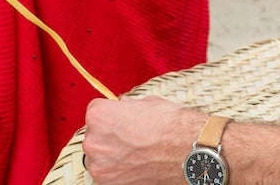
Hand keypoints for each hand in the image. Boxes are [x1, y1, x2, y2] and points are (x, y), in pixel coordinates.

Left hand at [81, 96, 204, 183]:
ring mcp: (99, 164)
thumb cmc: (168, 124)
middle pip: (94, 134)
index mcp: (98, 115)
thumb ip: (126, 106)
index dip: (112, 114)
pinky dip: (117, 169)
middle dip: (109, 134)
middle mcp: (93, 140)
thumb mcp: (146, 102)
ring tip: (134, 151)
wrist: (186, 150)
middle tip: (130, 136)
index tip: (122, 119)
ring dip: (111, 153)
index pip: (95, 112)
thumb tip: (122, 107)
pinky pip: (106, 172)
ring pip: (99, 155)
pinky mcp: (108, 182)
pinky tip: (135, 163)